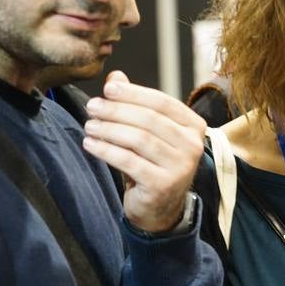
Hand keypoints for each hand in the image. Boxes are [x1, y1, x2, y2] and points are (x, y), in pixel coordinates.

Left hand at [82, 71, 205, 233]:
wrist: (160, 208)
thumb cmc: (153, 163)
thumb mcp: (148, 132)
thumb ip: (135, 104)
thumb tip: (116, 77)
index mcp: (194, 127)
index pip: (162, 102)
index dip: (133, 93)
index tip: (107, 89)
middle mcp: (193, 146)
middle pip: (149, 120)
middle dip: (116, 111)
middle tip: (92, 107)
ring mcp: (180, 167)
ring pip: (139, 139)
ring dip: (109, 130)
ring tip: (89, 126)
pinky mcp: (162, 185)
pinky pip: (129, 162)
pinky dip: (106, 151)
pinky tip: (90, 145)